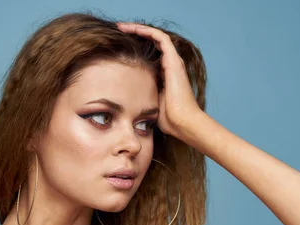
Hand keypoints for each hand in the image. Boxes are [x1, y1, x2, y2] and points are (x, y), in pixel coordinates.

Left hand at [116, 22, 202, 138]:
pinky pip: (161, 38)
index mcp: (164, 74)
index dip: (135, 46)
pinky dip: (147, 31)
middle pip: (152, 42)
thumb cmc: (169, 119)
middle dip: (135, 34)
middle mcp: (170, 65)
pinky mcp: (173, 60)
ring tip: (122, 26)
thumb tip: (127, 99)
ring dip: (139, 29)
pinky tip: (134, 28)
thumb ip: (142, 95)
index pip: (150, 54)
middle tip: (118, 30)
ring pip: (156, 36)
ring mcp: (173, 61)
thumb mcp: (150, 103)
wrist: (182, 122)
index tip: (118, 44)